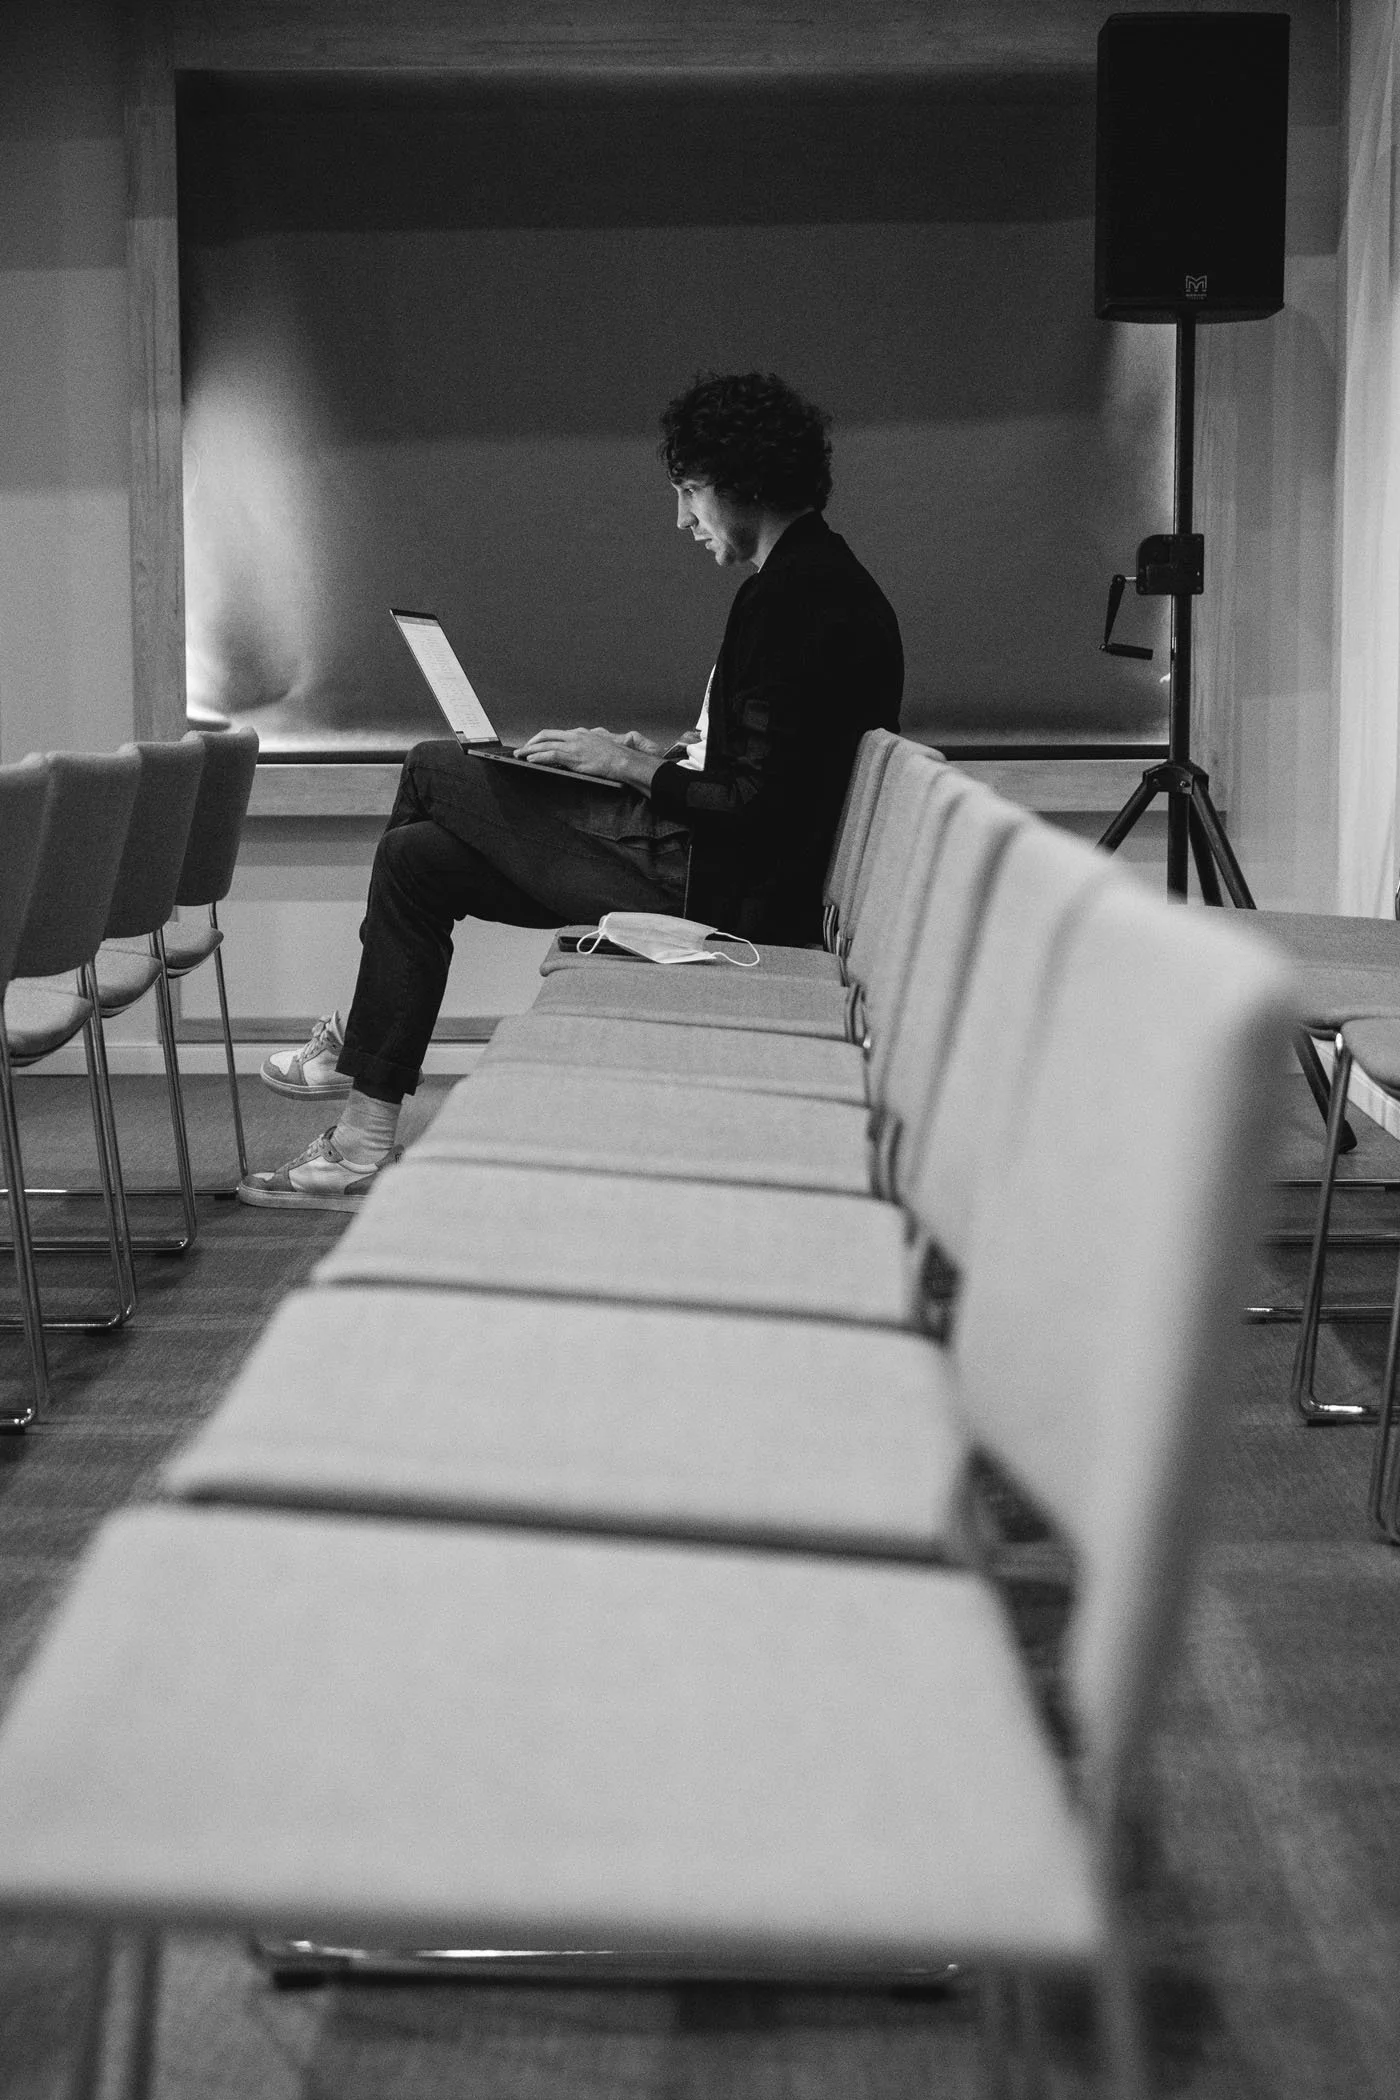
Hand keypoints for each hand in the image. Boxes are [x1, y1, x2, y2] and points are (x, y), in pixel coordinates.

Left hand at [516, 726, 664, 788]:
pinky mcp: (573, 756)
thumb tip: (587, 750)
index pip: (557, 733)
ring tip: (519, 755)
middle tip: (522, 749)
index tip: (535, 745)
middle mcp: (575, 736)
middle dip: (532, 742)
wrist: (624, 760)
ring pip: (545, 744)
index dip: (543, 739)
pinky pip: (550, 755)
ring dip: (530, 750)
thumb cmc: (617, 756)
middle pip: (547, 735)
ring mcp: (573, 745)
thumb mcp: (603, 745)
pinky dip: (537, 757)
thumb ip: (592, 744)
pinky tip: (530, 760)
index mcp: (582, 733)